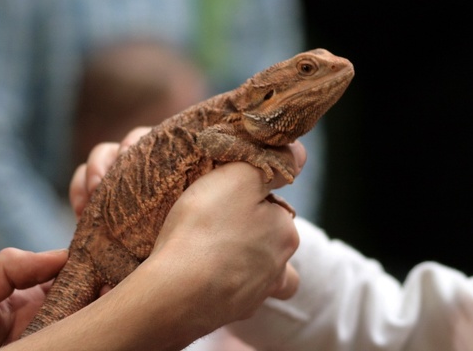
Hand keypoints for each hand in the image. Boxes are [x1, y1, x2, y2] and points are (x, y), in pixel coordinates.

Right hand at [65, 126, 303, 341]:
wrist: (172, 293)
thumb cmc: (206, 228)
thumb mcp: (240, 177)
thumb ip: (274, 164)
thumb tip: (300, 154)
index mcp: (287, 234)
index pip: (277, 209)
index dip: (253, 200)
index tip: (227, 198)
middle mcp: (278, 270)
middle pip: (270, 245)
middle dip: (253, 235)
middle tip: (217, 225)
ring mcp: (253, 298)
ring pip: (257, 277)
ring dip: (242, 267)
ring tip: (212, 256)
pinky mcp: (226, 317)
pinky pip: (230, 299)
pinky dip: (219, 289)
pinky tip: (198, 279)